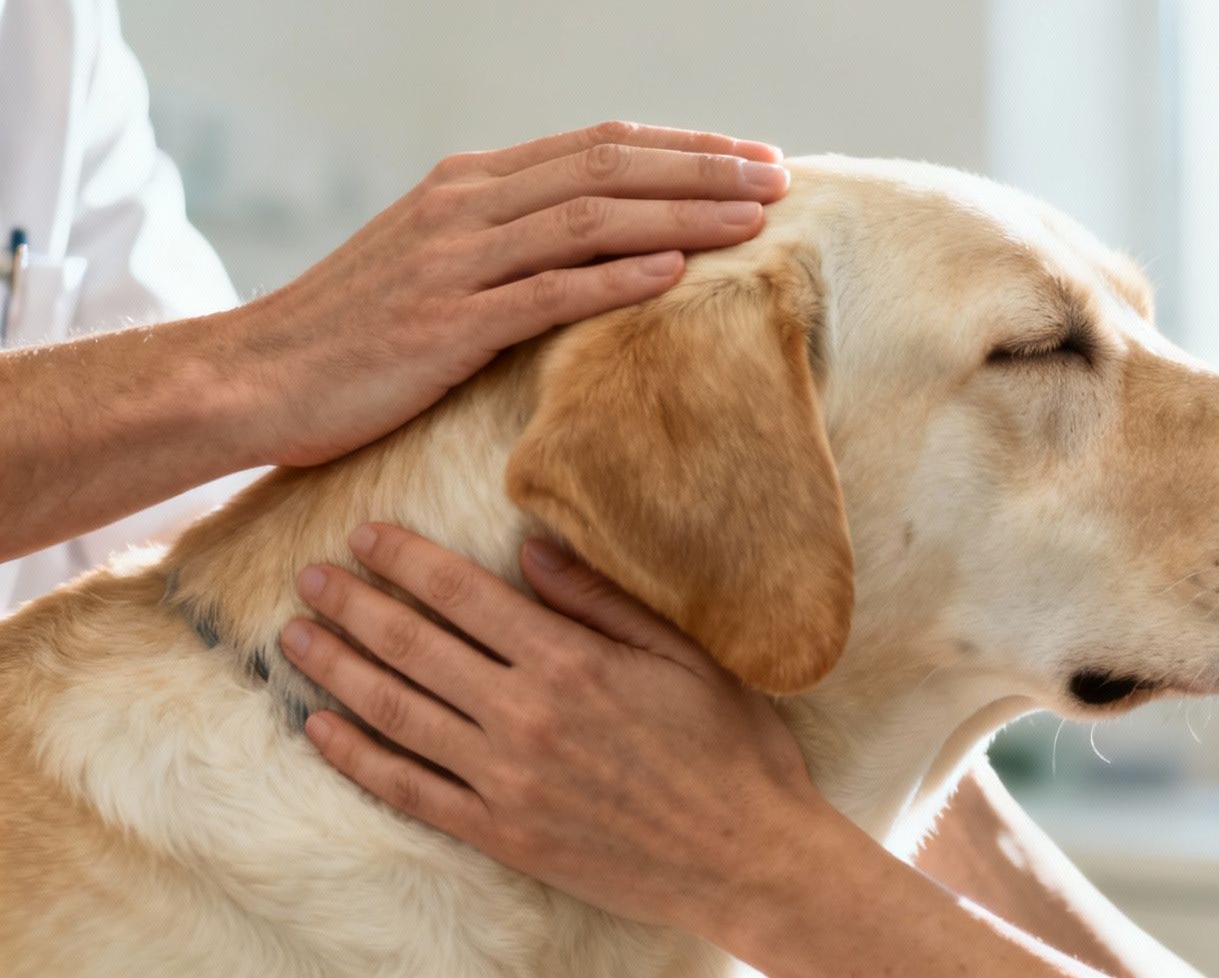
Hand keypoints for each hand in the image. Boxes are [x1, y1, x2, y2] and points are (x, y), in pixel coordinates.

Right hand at [226, 122, 788, 466]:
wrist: (253, 376)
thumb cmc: (356, 332)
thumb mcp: (435, 261)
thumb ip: (509, 238)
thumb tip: (600, 237)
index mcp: (470, 183)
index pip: (599, 145)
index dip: (684, 149)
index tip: (754, 158)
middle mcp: (466, 204)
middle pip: (608, 167)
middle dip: (703, 170)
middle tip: (779, 178)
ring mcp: (454, 261)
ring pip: (590, 219)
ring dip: (681, 215)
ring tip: (754, 220)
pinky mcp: (443, 324)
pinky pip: (545, 292)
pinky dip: (616, 279)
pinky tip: (677, 274)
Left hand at [278, 523, 830, 932]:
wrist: (747, 858)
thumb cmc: (729, 747)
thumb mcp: (683, 654)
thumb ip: (601, 600)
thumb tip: (532, 547)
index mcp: (571, 662)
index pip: (465, 595)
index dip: (407, 561)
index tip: (365, 534)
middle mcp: (524, 717)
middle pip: (415, 647)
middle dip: (355, 605)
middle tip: (309, 575)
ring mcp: (505, 781)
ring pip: (397, 713)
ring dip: (339, 670)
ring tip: (297, 637)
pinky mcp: (501, 833)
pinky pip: (409, 790)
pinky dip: (357, 758)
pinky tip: (320, 728)